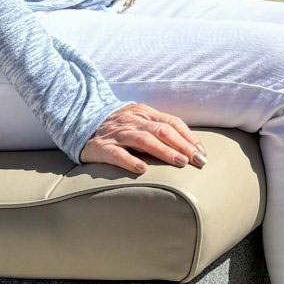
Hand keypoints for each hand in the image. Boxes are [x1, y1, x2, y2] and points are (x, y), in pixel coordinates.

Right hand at [81, 101, 205, 175]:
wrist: (80, 124)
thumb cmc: (119, 128)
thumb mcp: (140, 122)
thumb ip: (160, 130)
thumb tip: (189, 147)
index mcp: (144, 113)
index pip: (172, 123)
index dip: (189, 137)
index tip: (202, 152)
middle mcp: (133, 121)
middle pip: (162, 130)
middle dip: (182, 146)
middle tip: (197, 160)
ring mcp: (117, 134)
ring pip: (143, 140)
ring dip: (164, 151)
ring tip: (179, 162)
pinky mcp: (101, 147)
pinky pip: (117, 154)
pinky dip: (130, 161)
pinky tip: (142, 170)